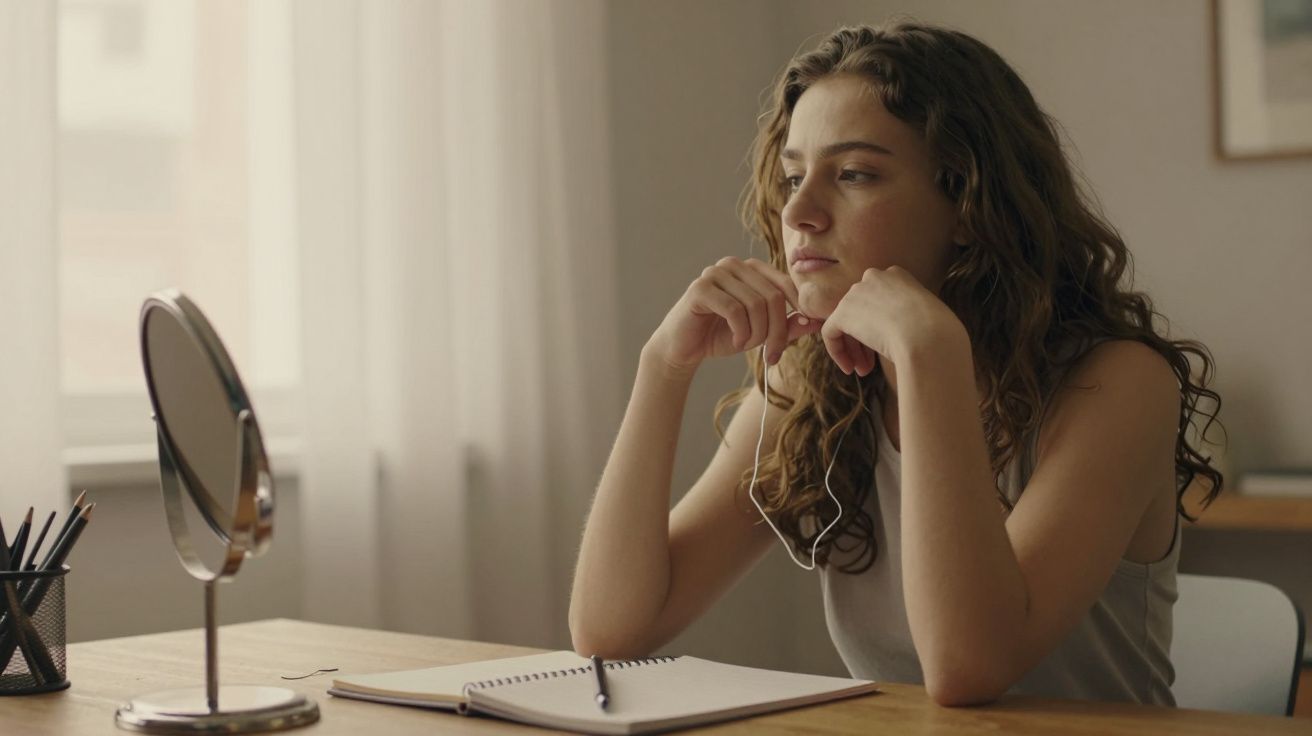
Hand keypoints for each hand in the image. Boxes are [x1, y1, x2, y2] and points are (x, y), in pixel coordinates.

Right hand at [647, 257, 822, 375]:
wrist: (683, 349)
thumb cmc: (723, 336)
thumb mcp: (761, 333)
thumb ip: (787, 326)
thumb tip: (816, 322)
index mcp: (751, 269)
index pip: (785, 285)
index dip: (796, 312)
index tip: (795, 338)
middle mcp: (734, 265)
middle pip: (773, 296)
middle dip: (777, 331)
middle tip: (772, 354)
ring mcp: (715, 273)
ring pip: (755, 304)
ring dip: (757, 334)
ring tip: (748, 346)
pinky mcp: (700, 288)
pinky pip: (734, 310)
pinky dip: (741, 332)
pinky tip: (736, 342)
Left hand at [820, 266, 965, 375]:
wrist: (929, 339)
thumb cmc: (938, 335)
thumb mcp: (926, 318)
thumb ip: (908, 318)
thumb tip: (896, 334)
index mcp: (898, 275)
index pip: (880, 301)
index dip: (881, 327)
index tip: (889, 346)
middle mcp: (875, 277)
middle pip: (861, 311)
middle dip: (865, 340)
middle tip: (871, 365)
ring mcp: (857, 292)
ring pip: (847, 323)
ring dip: (854, 349)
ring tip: (863, 372)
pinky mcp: (843, 312)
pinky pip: (831, 333)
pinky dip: (837, 352)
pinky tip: (850, 369)